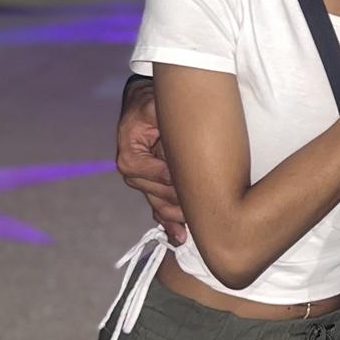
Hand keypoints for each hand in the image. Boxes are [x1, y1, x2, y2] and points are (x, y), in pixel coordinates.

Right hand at [116, 80, 185, 244]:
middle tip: (209, 209)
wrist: (143, 104)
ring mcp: (142, 182)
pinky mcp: (151, 186)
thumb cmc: (150, 105)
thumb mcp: (154, 109)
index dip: (178, 182)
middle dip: (183, 202)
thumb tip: (181, 150)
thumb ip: (164, 125)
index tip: (199, 185)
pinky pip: (158, 208)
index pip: (159, 176)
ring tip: (199, 228)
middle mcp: (134, 174)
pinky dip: (169, 223)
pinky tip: (179, 236)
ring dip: (178, 217)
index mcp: (130, 157)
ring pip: (161, 206)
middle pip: (161, 195)